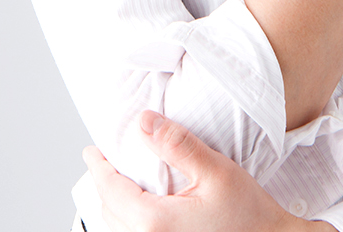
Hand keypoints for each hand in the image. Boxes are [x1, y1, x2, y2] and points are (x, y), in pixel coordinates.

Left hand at [83, 111, 334, 231]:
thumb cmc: (249, 215)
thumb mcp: (216, 171)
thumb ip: (178, 145)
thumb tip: (143, 122)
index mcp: (154, 222)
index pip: (111, 190)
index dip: (99, 167)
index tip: (92, 151)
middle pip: (108, 213)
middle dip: (103, 185)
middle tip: (104, 162)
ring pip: (117, 231)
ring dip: (113, 206)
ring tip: (118, 183)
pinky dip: (126, 223)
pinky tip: (137, 210)